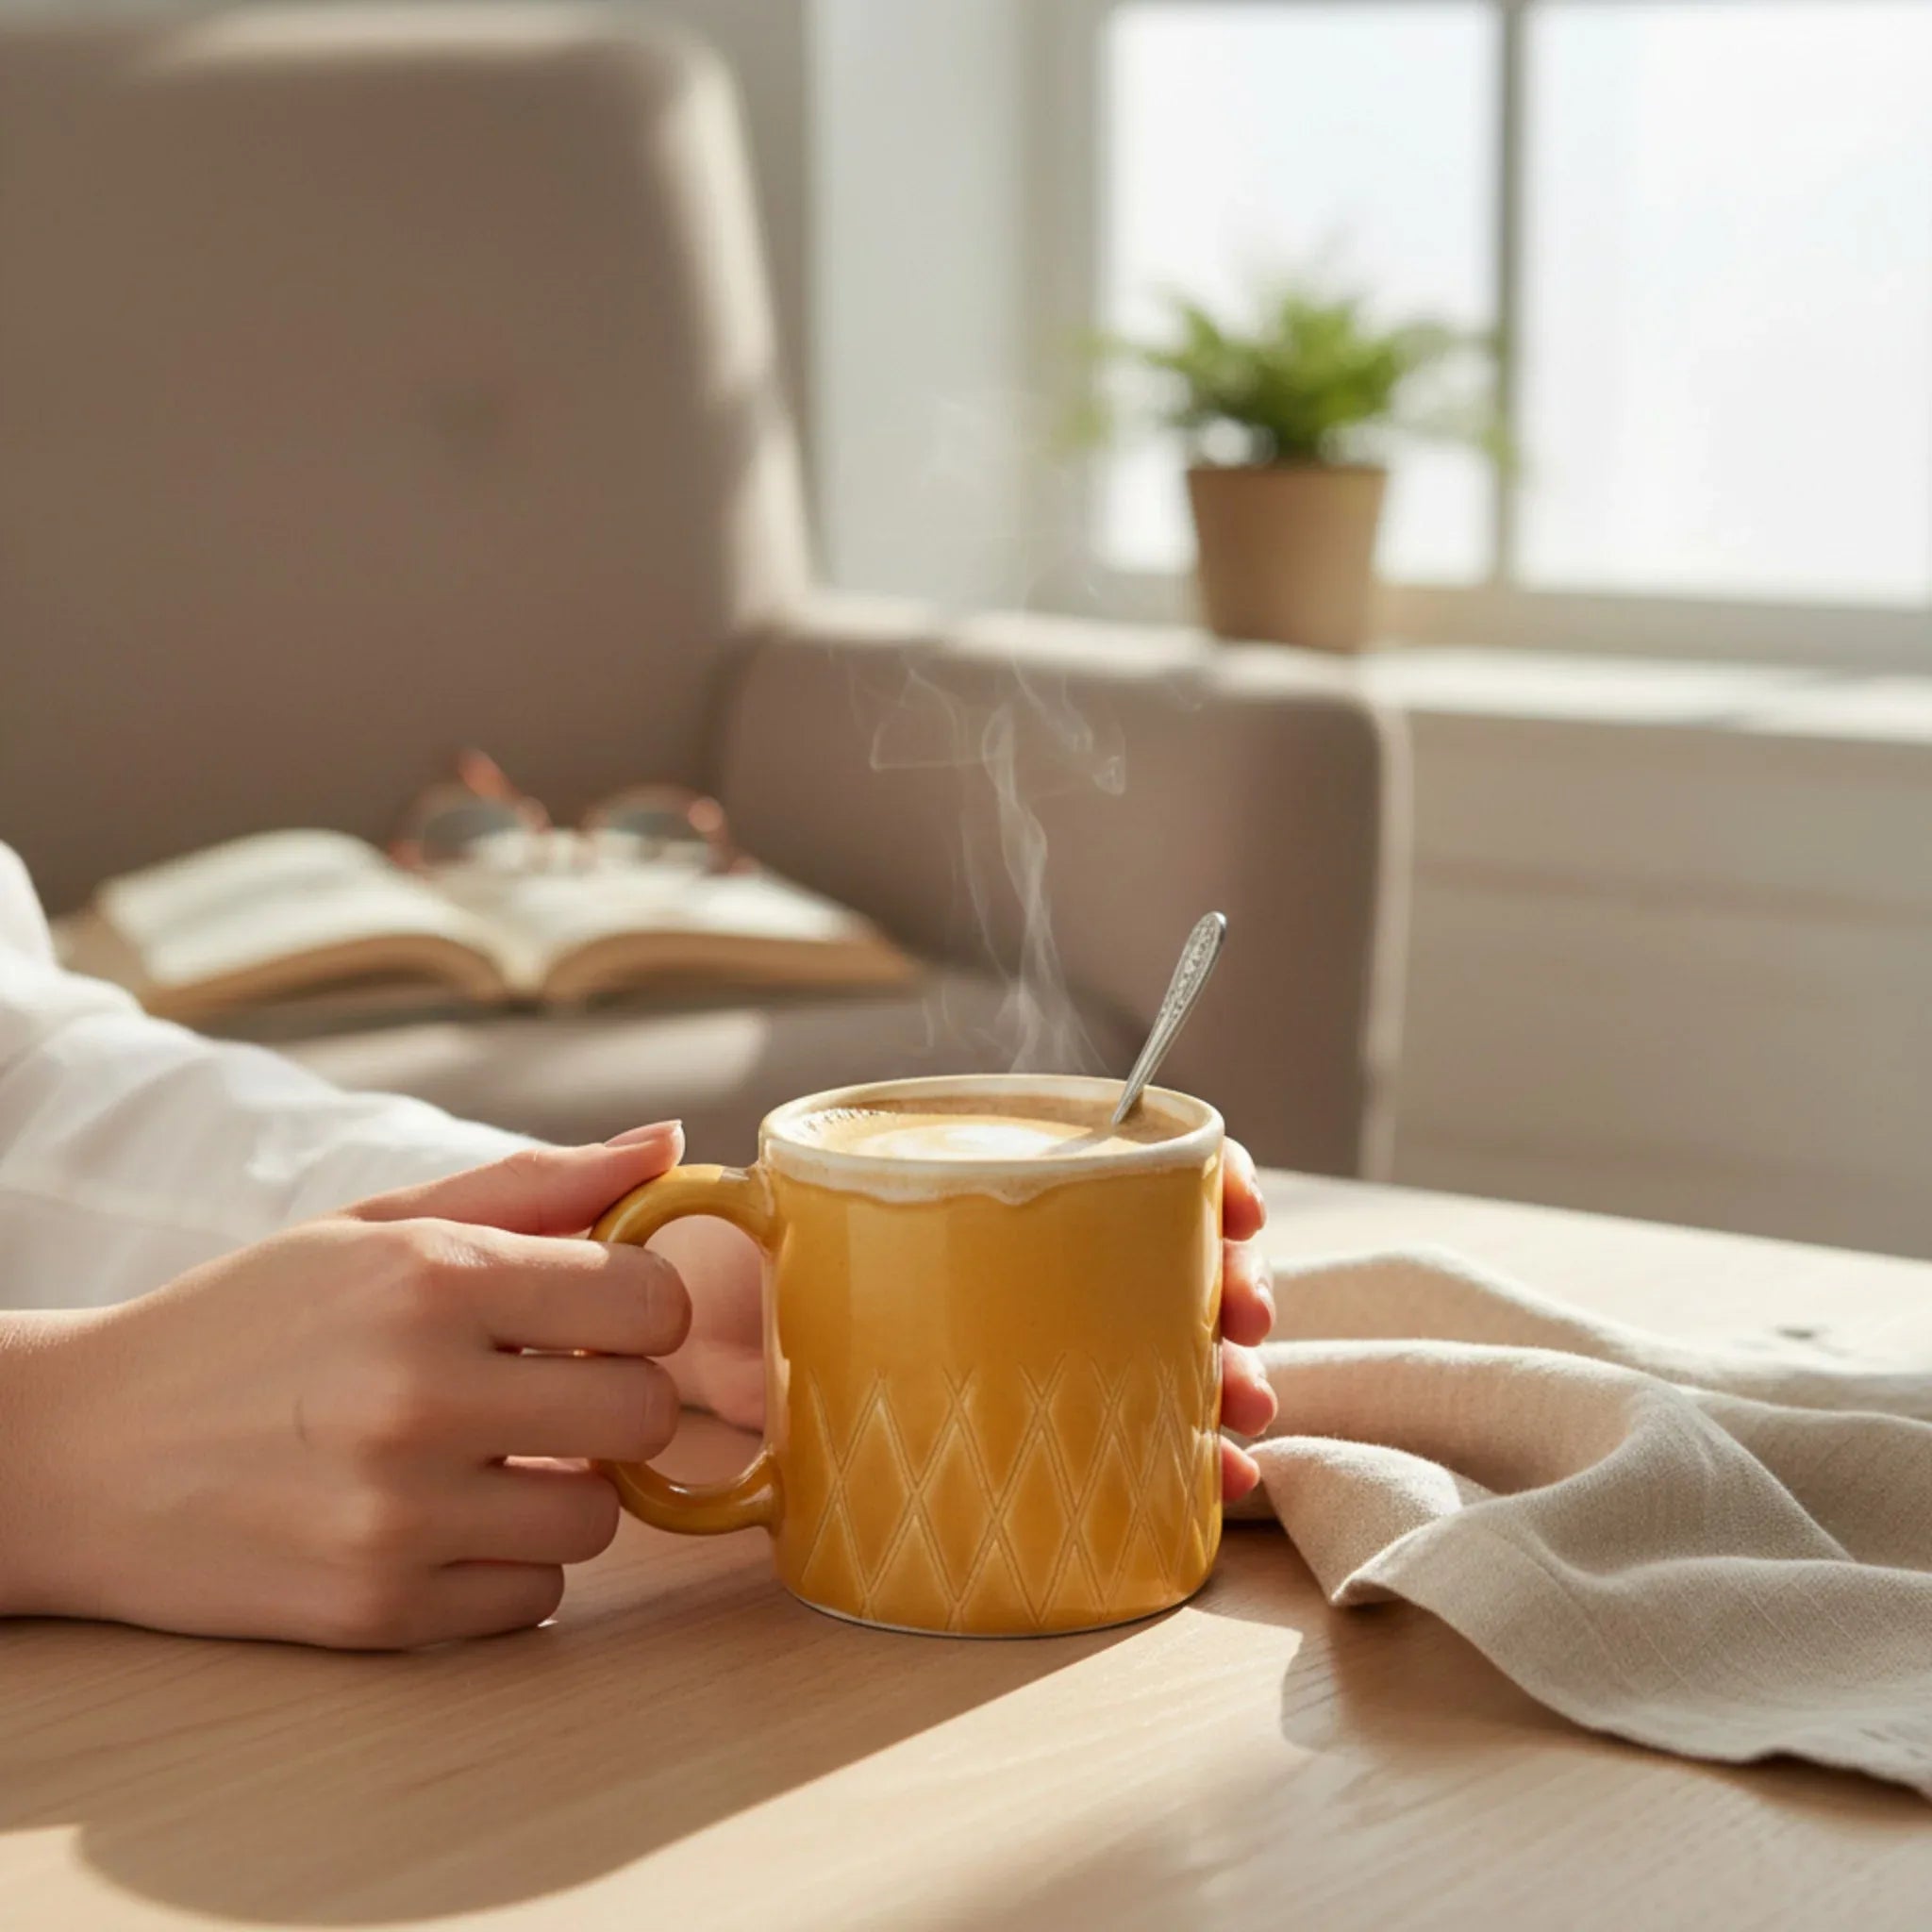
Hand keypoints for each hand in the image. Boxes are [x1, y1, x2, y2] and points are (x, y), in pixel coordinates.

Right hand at [0, 1129, 692, 1647]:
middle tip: (555, 1388)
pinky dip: (505, 1564)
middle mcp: (421, 1395)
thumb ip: (537, 1185)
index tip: (602, 1316)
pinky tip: (443, 1519)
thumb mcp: (378, 1224)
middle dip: (616, 1399)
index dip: (643, 1308)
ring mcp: (399, 1514)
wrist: (84, 1452)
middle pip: (645, 1415)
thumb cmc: (248, 1322)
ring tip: (489, 1454)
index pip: (651, 1302)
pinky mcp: (377, 1610)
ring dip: (564, 1489)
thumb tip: (669, 1148)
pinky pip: (531, 1599)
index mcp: (431, 1278)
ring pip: (597, 1519)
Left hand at [659, 1137, 1279, 1502]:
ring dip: (1226, 1372)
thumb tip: (671, 1147)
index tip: (1234, 1204)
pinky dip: (1189, 1460)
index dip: (1195, 1174)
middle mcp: (1022, 1265)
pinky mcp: (1028, 1436)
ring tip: (1242, 1406)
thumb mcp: (711, 1246)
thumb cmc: (714, 1291)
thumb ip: (687, 1199)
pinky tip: (1223, 1480)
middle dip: (1229, 1281)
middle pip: (1163, 1258)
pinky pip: (1134, 1440)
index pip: (1115, 1161)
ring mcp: (1033, 1350)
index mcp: (977, 1196)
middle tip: (1245, 1317)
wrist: (687, 1385)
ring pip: (1165, 1349)